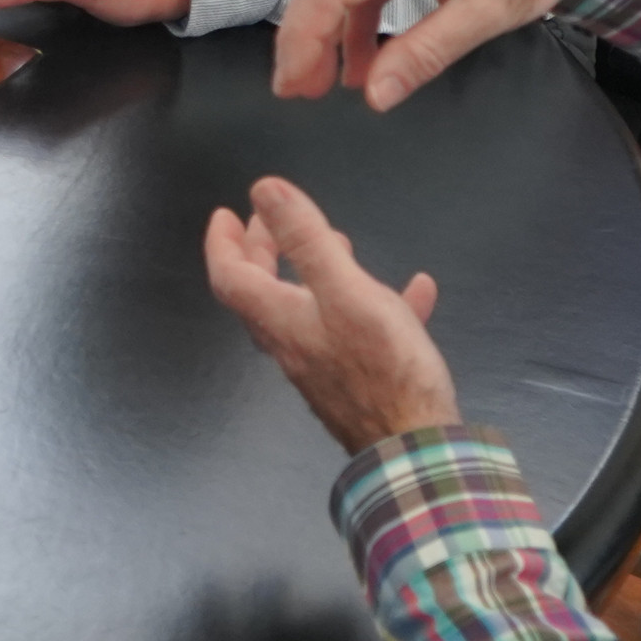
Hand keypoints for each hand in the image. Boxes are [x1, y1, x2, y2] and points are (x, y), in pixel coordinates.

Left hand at [202, 176, 463, 453]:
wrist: (416, 450)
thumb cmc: (383, 367)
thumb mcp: (346, 290)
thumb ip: (306, 239)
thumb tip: (264, 190)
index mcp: (281, 321)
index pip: (231, 277)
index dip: (222, 243)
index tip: (225, 215)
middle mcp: (293, 345)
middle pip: (264, 292)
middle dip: (263, 250)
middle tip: (270, 221)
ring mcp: (324, 367)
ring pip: (310, 310)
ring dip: (315, 272)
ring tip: (337, 243)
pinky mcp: (359, 382)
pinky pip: (359, 333)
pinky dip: (377, 305)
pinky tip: (418, 291)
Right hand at [271, 0, 623, 110]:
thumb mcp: (487, 11)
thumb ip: (425, 53)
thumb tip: (377, 94)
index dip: (304, 40)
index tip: (294, 83)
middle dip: (306, 38)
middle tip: (300, 89)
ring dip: (331, 26)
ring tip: (335, 79)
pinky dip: (358, 8)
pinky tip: (367, 46)